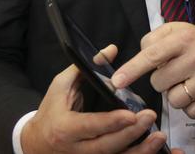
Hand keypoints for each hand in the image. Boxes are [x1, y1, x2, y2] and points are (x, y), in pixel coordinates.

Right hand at [21, 45, 169, 153]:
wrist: (36, 143)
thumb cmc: (51, 111)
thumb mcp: (61, 86)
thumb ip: (85, 68)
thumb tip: (111, 50)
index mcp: (65, 128)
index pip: (90, 126)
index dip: (111, 122)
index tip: (131, 114)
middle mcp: (76, 149)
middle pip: (106, 146)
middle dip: (131, 133)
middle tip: (150, 117)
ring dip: (140, 151)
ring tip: (159, 138)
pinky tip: (154, 149)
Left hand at [112, 23, 194, 118]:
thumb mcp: (174, 29)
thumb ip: (151, 40)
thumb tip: (136, 63)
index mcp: (184, 38)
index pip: (152, 56)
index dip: (132, 70)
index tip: (118, 82)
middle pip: (159, 83)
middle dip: (161, 80)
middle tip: (173, 71)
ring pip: (175, 100)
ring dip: (174, 94)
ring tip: (184, 82)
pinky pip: (192, 112)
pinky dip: (189, 106)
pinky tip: (194, 92)